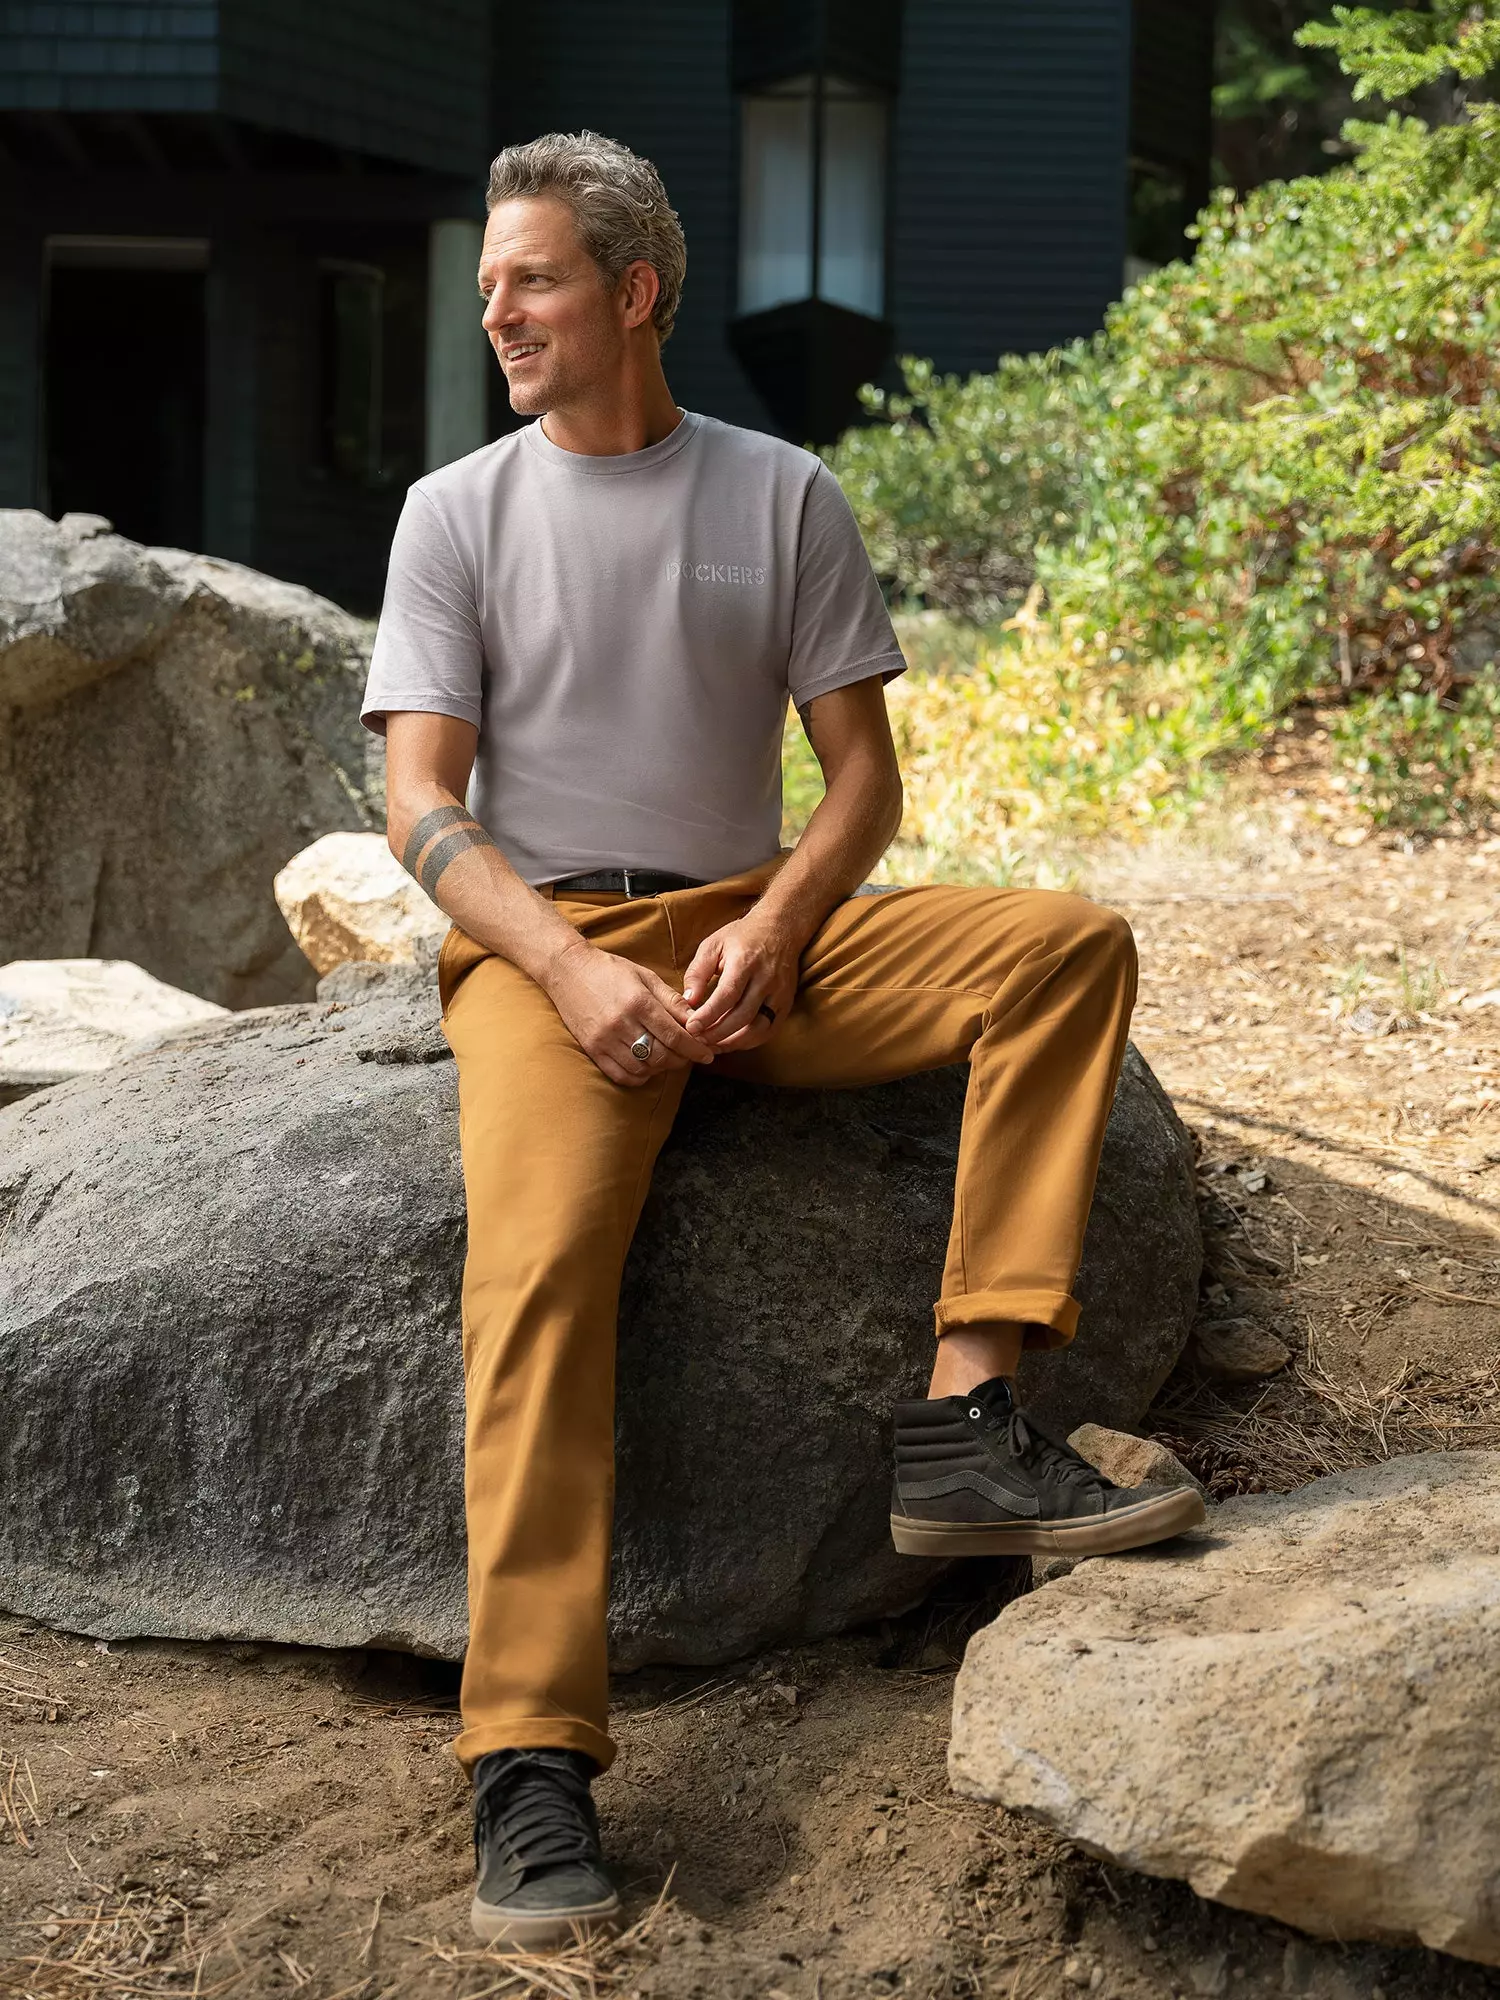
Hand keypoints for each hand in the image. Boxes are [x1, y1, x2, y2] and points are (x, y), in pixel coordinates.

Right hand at [543, 938, 716, 1086]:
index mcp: (639, 1003)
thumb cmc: (611, 970)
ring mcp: (604, 1040)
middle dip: (681, 1059)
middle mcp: (621, 1024)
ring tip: (667, 1057)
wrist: (569, 971)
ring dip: (661, 1068)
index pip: (675, 1036)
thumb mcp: (646, 977)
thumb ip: (672, 1001)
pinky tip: (646, 1066)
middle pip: (661, 1056)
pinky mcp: (592, 1049)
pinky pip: (620, 1075)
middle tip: (688, 1055)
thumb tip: (697, 1019)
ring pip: (643, 1068)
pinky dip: (638, 1076)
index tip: (707, 1054)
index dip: (695, 1049)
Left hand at [680, 909, 799, 1052]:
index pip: (728, 995)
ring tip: (711, 1045)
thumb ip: (697, 973)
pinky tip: (731, 1042)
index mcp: (746, 961)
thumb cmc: (741, 937)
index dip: (709, 1015)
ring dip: (733, 1042)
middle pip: (742, 1016)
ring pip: (758, 1028)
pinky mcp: (787, 1003)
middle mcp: (767, 978)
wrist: (779, 929)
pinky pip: (769, 1030)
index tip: (691, 1028)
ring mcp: (780, 993)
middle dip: (717, 1033)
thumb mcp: (713, 945)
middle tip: (696, 1041)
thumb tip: (688, 1001)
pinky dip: (749, 1041)